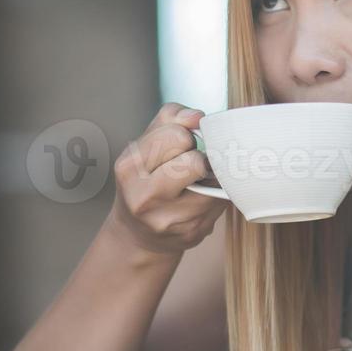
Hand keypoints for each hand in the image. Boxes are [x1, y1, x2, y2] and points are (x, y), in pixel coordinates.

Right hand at [106, 102, 227, 256]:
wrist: (137, 234)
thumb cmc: (144, 180)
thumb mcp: (145, 145)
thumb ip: (170, 119)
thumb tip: (197, 116)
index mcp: (129, 168)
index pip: (176, 135)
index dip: (185, 136)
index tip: (180, 146)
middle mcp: (144, 197)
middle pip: (194, 161)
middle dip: (197, 158)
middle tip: (188, 166)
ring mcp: (169, 219)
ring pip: (214, 181)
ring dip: (210, 177)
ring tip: (195, 183)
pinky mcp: (192, 233)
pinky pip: (222, 200)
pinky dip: (216, 194)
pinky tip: (200, 199)